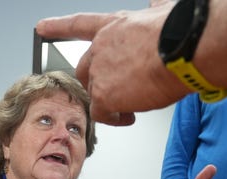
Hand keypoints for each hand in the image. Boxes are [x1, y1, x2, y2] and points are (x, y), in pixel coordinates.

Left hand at [36, 1, 187, 125]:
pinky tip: (128, 116)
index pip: (78, 25)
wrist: (185, 48)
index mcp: (114, 27)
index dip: (58, 26)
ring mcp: (100, 73)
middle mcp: (101, 49)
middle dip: (97, 85)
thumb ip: (154, 9)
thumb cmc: (181, 31)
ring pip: (95, 95)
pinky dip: (114, 119)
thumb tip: (156, 3)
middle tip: (114, 94)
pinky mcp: (104, 95)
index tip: (41, 27)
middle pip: (84, 71)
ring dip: (112, 104)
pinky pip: (101, 114)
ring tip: (132, 106)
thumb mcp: (164, 11)